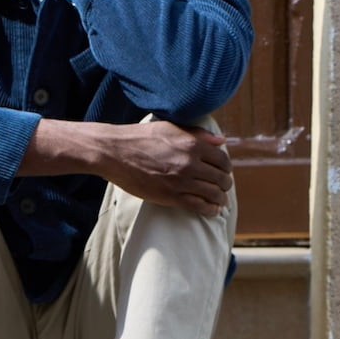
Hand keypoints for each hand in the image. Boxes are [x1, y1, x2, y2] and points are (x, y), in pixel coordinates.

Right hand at [96, 121, 233, 217]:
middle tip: (223, 187)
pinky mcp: (170, 196)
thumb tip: (221, 140)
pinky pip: (198, 206)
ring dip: (220, 198)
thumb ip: (197, 134)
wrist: (114, 152)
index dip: (226, 167)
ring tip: (219, 200)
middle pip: (221, 178)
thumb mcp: (169, 128)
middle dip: (225, 184)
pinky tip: (212, 210)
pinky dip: (210, 210)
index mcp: (191, 144)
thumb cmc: (139, 137)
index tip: (223, 171)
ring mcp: (180, 181)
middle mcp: (189, 163)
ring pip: (213, 194)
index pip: (222, 159)